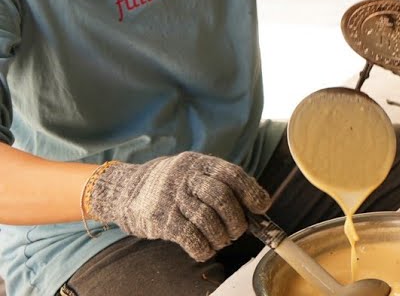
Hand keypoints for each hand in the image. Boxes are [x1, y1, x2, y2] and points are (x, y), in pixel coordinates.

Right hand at [88, 152, 270, 260]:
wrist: (125, 190)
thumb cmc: (171, 184)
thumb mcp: (194, 171)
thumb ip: (220, 182)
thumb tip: (255, 204)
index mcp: (199, 163)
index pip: (232, 174)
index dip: (251, 192)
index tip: (261, 207)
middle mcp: (185, 178)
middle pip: (221, 197)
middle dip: (236, 219)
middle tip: (238, 230)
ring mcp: (171, 198)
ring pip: (207, 219)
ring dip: (221, 236)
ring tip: (222, 241)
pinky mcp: (160, 220)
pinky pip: (189, 237)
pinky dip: (203, 247)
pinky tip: (205, 249)